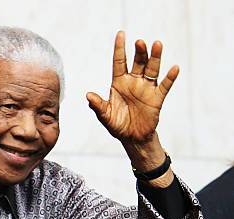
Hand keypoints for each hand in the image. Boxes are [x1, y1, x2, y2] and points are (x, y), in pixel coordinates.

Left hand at [87, 31, 178, 145]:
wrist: (132, 138)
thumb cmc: (118, 125)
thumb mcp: (106, 116)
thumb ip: (98, 106)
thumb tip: (88, 96)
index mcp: (119, 83)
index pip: (119, 61)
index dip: (119, 48)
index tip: (121, 34)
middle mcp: (134, 82)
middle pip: (138, 62)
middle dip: (139, 52)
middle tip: (139, 42)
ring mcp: (146, 88)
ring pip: (152, 69)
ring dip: (155, 57)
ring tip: (157, 44)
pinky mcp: (156, 98)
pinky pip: (164, 86)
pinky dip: (170, 78)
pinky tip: (174, 68)